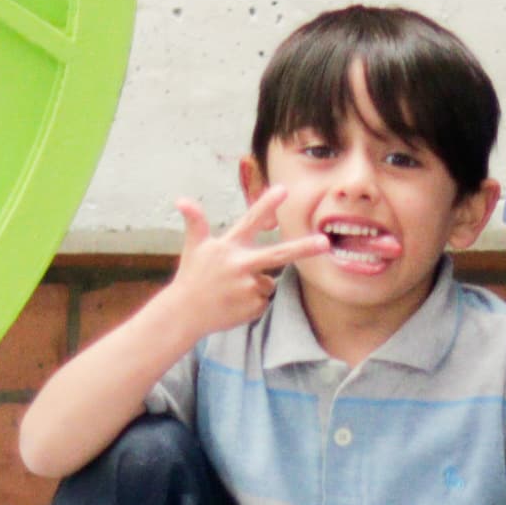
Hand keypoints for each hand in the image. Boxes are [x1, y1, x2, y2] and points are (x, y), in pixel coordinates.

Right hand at [155, 185, 328, 338]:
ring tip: (232, 290)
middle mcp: (239, 266)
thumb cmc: (192, 277)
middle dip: (303, 248)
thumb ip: (195, 222)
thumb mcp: (194, 247)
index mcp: (228, 248)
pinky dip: (253, 301)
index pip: (249, 221)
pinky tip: (234, 303)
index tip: (283, 189)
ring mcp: (247, 289)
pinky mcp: (252, 307)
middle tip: (325, 242)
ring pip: (268, 282)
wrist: (184, 314)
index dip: (266, 205)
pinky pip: (263, 300)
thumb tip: (181, 199)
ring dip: (255, 284)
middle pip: (277, 256)